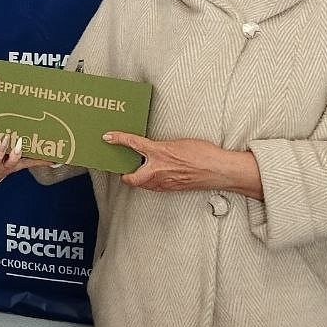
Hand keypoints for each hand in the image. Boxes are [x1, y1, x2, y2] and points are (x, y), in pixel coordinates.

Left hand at [0, 132, 53, 187]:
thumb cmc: (4, 166)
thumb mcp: (19, 165)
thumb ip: (34, 161)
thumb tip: (53, 161)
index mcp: (15, 164)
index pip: (29, 162)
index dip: (39, 161)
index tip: (49, 158)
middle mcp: (6, 163)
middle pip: (13, 160)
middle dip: (17, 153)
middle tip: (21, 142)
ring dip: (1, 148)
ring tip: (5, 138)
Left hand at [102, 131, 262, 197]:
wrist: (218, 170)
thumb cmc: (203, 154)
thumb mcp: (179, 143)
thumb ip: (162, 146)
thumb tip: (154, 149)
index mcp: (159, 153)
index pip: (133, 144)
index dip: (118, 139)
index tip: (108, 137)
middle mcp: (158, 170)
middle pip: (130, 177)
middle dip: (125, 174)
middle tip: (123, 166)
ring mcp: (165, 182)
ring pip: (142, 184)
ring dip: (138, 178)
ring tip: (139, 169)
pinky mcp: (171, 189)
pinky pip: (155, 187)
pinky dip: (151, 182)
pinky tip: (156, 175)